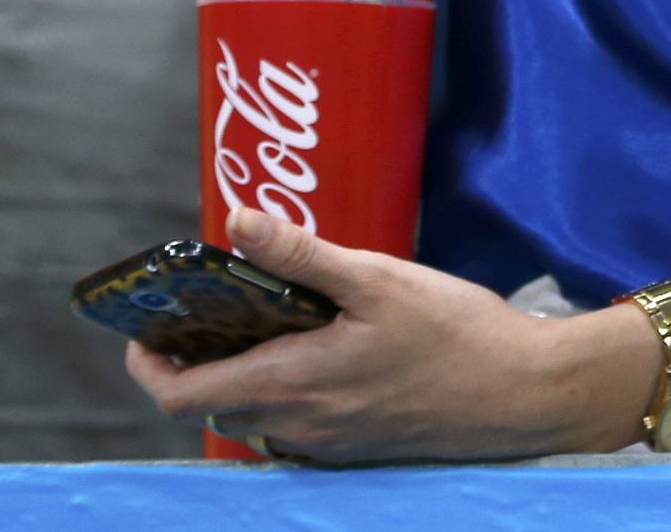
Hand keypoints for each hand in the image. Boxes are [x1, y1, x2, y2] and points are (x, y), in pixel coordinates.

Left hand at [121, 207, 657, 462]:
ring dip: (239, 378)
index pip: (180, 395)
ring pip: (252, 418)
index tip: (146, 330)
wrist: (524, 395)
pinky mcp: (356, 450)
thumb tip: (237, 220)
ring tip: (263, 324)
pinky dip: (280, 394)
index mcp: (291, 384)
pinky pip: (291, 429)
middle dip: (194, 364)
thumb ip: (300, 254)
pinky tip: (319, 352)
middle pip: (210, 408)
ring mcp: (326, 444)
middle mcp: (297, 427)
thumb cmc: (456, 334)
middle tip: (209, 312)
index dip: (148, 365)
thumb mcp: (378, 278)